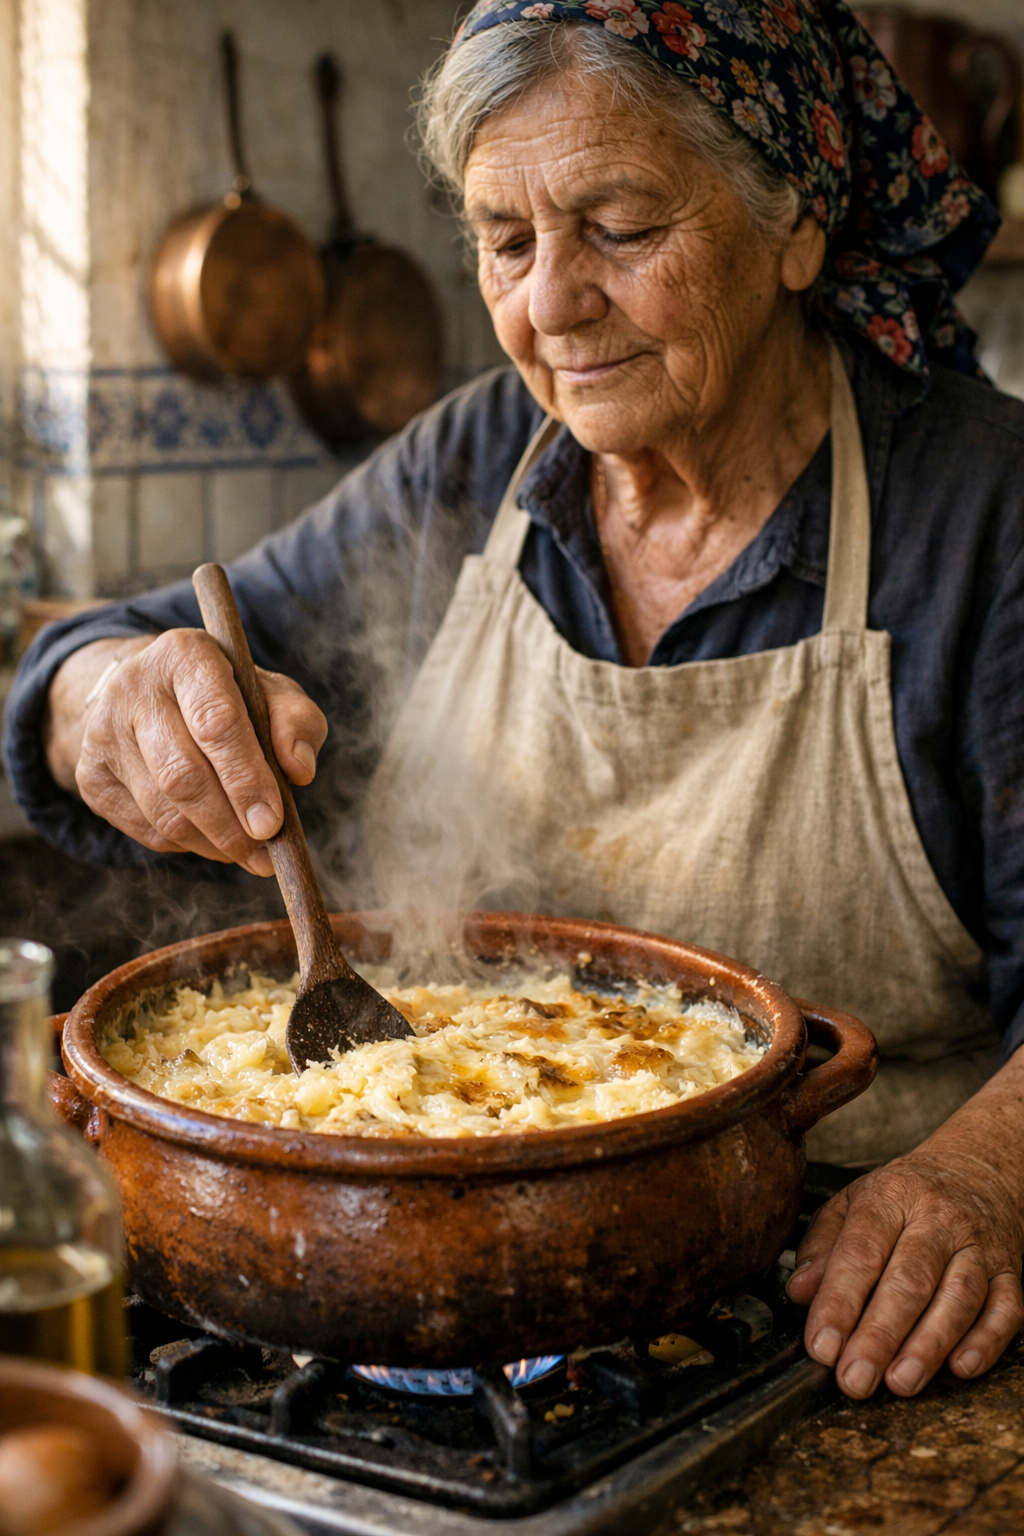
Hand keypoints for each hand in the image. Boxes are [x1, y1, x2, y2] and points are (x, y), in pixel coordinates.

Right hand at [56, 630, 326, 874]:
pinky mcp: (91, 776)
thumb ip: (297, 722)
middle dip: (229, 825)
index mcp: (185, 654)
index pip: (216, 722)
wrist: (151, 694)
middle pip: (182, 775)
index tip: (272, 823)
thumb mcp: (271, 693)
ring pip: (162, 811)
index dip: (246, 778)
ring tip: (248, 853)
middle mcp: (134, 687)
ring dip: (212, 844)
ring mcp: (102, 733)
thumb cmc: (228, 695)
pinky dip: (187, 845)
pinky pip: (145, 829)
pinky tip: (212, 838)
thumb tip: (299, 769)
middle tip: (265, 855)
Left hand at [787, 1146, 1023, 1398]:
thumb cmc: (904, 1196)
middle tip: (854, 1379)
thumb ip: (824, 1246)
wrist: (978, 1170)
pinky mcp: (1010, 1273)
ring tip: (898, 1383)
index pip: (860, 1252)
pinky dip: (986, 1342)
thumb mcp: (853, 1202)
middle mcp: (938, 1219)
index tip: (820, 1346)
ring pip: (958, 1298)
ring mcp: (979, 1247)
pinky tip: (960, 1368)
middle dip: (879, 1335)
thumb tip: (800, 1292)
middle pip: (909, 1280)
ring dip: (928, 1346)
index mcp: (890, 1197)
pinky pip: (1006, 1310)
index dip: (839, 1303)